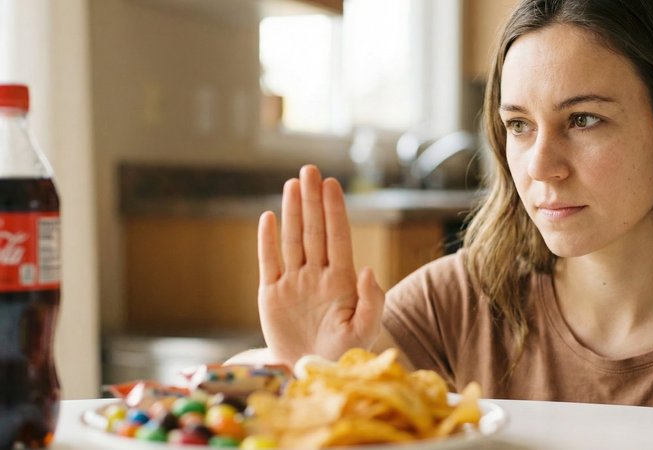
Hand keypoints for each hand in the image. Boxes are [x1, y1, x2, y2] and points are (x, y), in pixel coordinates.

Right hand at [257, 165, 384, 365]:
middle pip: (314, 231)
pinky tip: (269, 217)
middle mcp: (317, 275)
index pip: (338, 238)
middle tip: (310, 169)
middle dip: (313, 200)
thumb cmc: (342, 353)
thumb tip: (368, 268)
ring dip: (292, 212)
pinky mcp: (271, 295)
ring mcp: (294, 283)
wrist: (309, 373)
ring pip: (293, 240)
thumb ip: (371, 301)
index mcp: (341, 281)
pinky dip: (267, 241)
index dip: (335, 211)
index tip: (332, 184)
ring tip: (292, 183)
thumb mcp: (364, 332)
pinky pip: (268, 262)